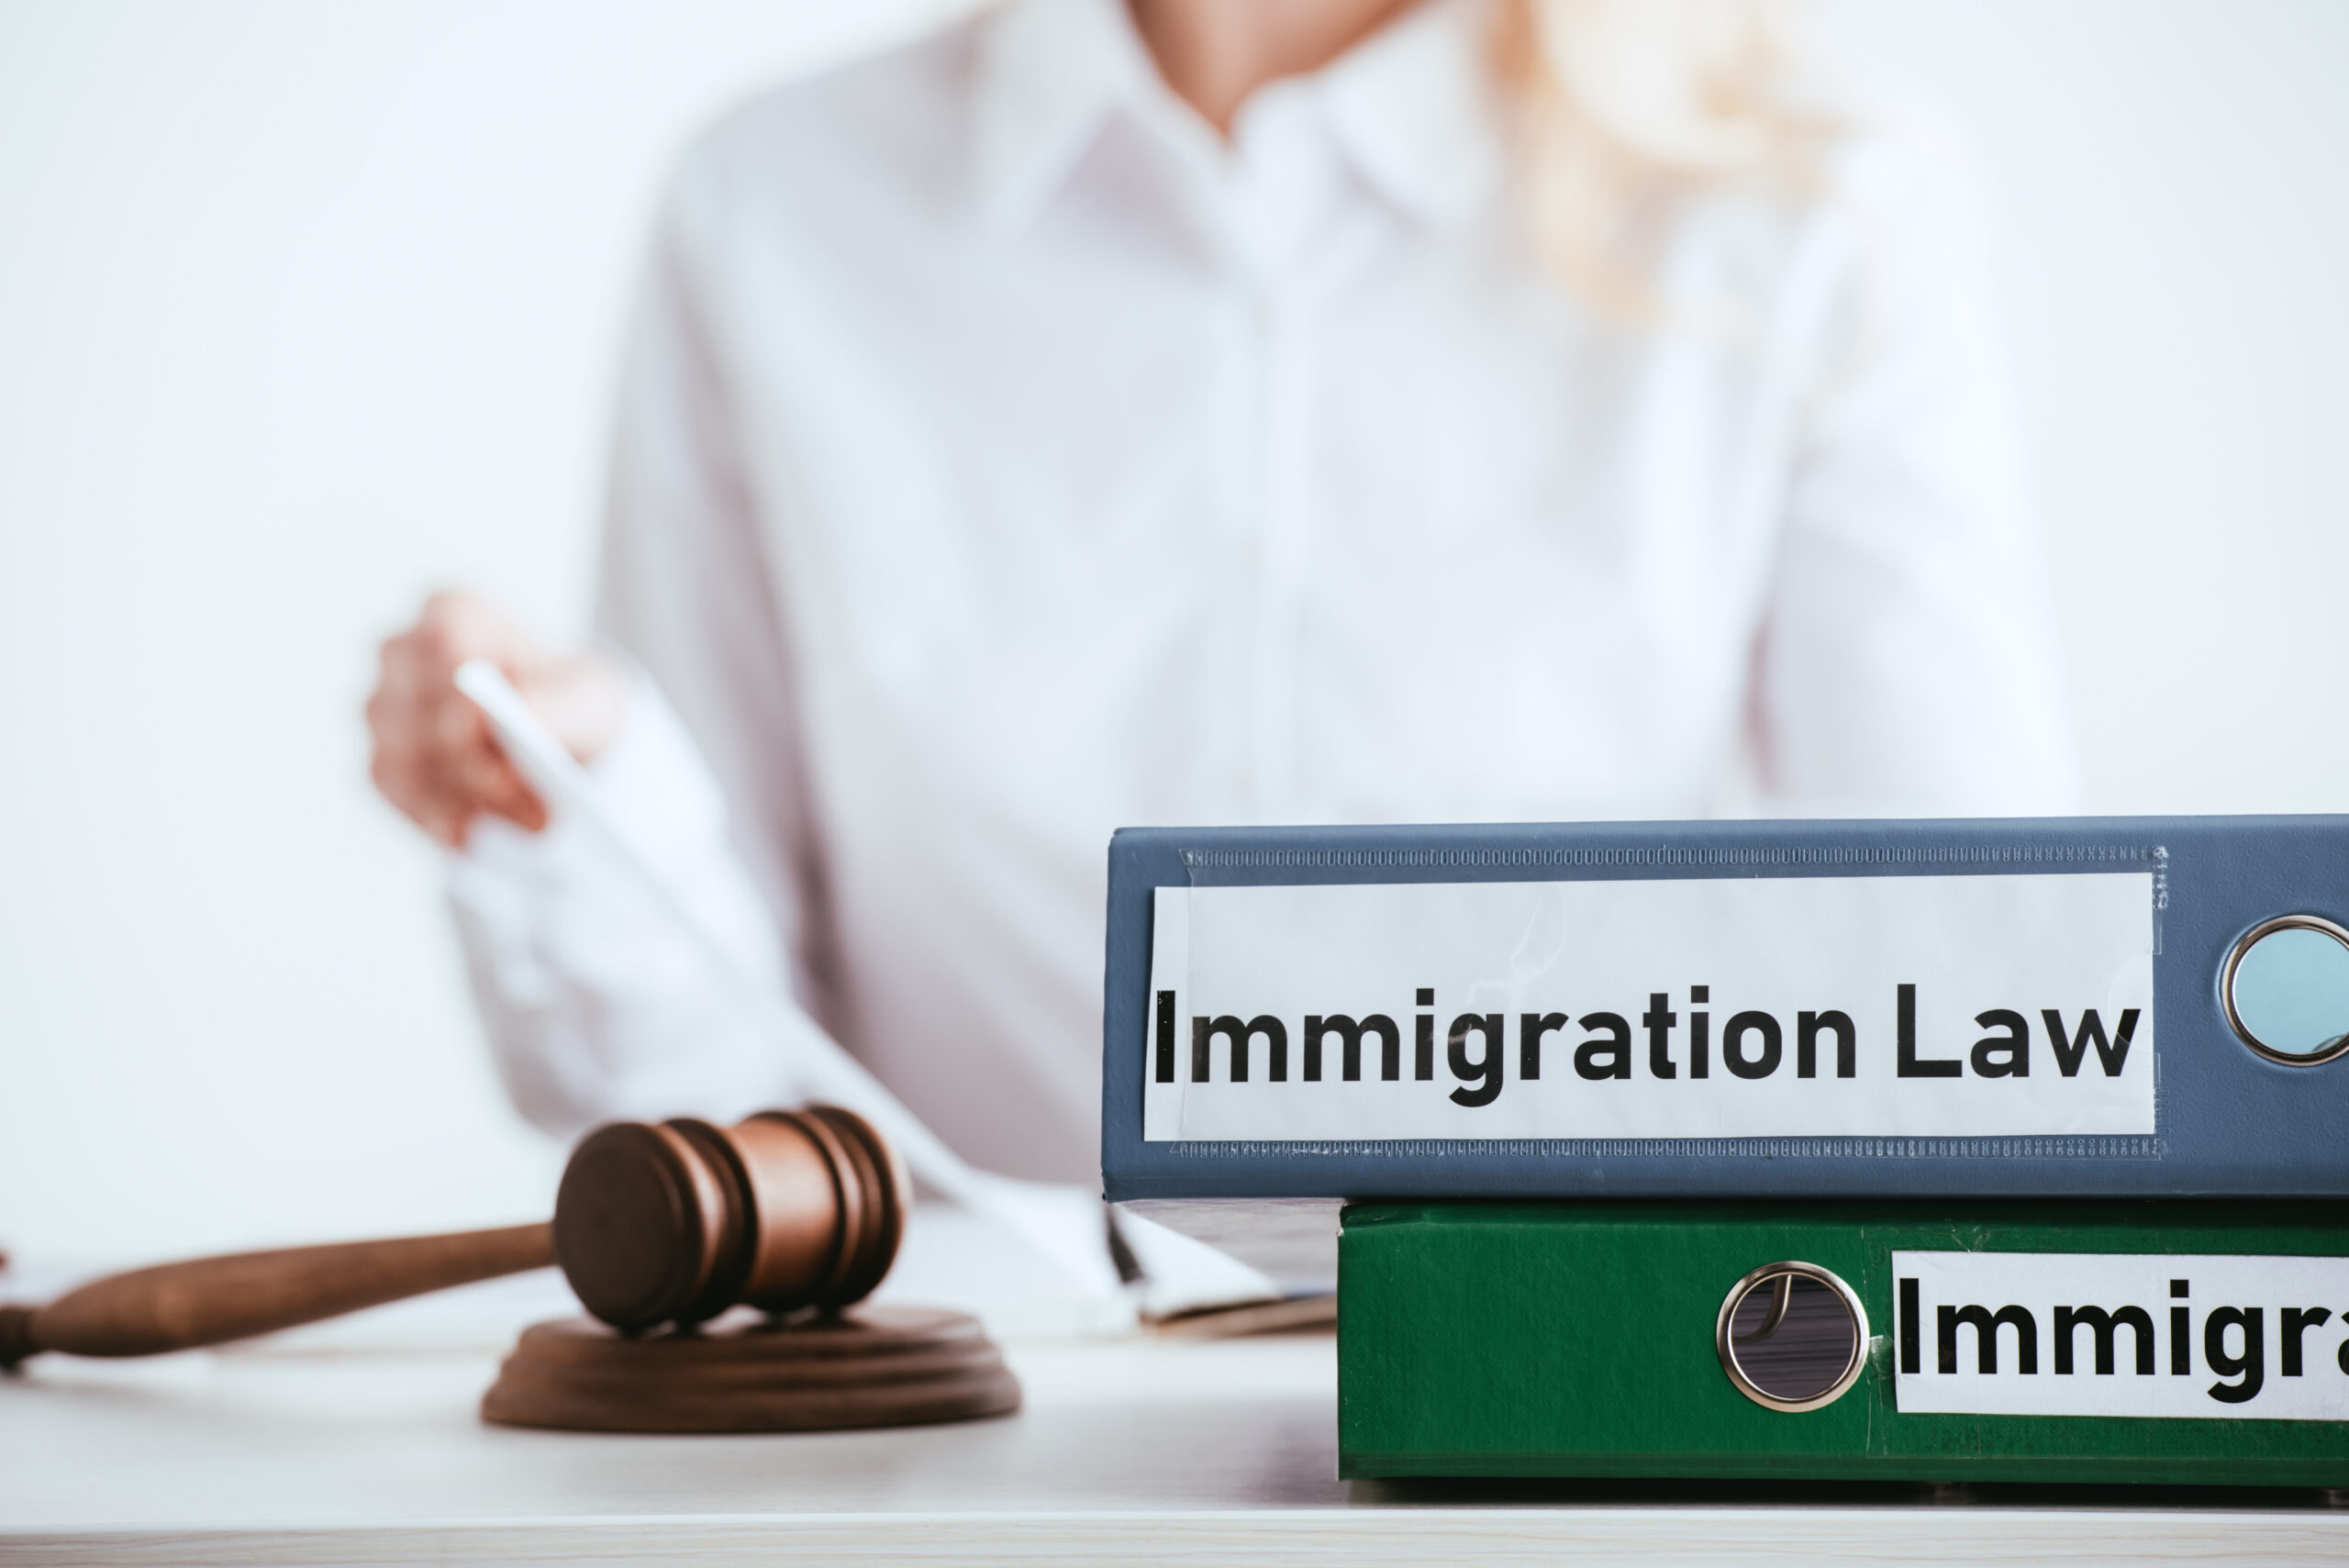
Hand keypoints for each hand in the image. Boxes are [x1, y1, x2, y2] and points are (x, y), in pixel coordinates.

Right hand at [366, 591, 627, 846]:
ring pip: (404, 759)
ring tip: (526, 823)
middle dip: (481, 771)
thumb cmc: (567, 705)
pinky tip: (474, 834)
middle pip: (422, 713)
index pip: (445, 650)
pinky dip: (437, 817)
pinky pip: (395, 793)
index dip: (474, 708)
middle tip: (540, 813)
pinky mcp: (380, 759)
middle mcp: (402, 652)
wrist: (555, 743)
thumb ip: (555, 701)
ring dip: (466, 801)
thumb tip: (519, 705)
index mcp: (454, 612)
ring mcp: (381, 707)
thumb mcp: (587, 698)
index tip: (515, 760)